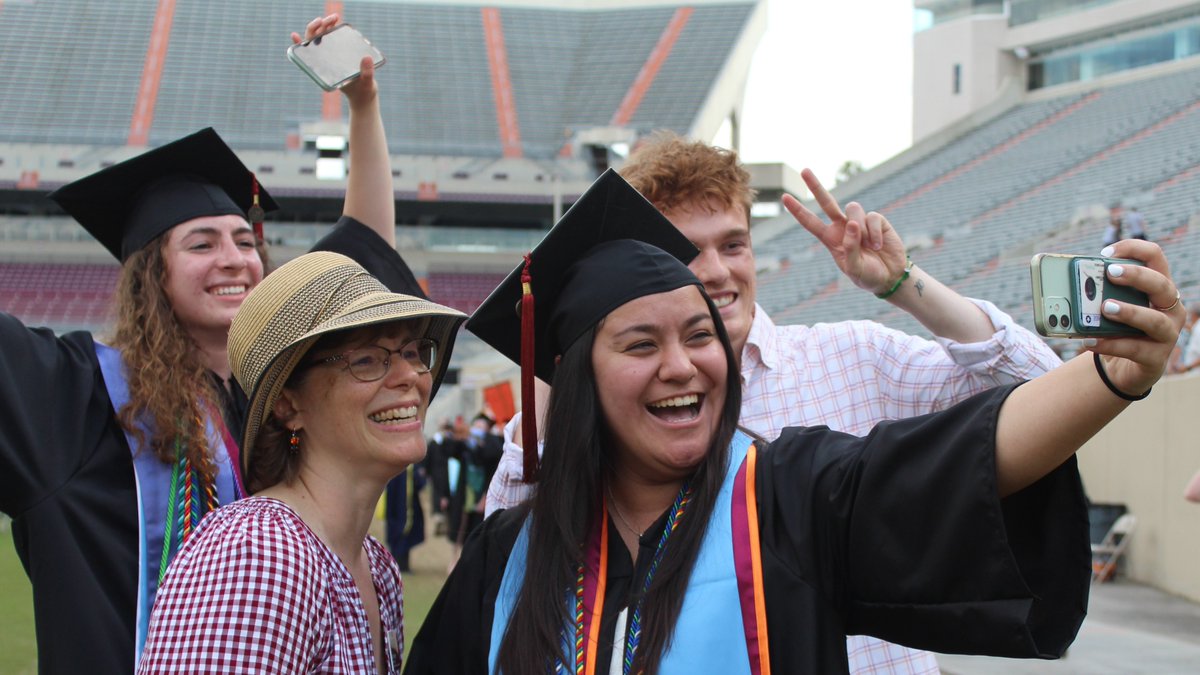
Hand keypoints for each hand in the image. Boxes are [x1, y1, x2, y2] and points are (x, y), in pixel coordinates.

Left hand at [291, 15, 377, 107]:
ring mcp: (331, 57)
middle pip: (314, 42)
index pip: (308, 55)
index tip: (295, 35)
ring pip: (323, 38)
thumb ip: (367, 73)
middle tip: (327, 20)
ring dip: (326, 26)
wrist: (364, 97)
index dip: (301, 44)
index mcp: (325, 71)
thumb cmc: (363, 93)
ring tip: (335, 18)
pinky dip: (331, 30)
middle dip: (317, 28)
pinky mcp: (340, 54)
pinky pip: (332, 40)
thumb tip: (366, 57)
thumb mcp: (366, 84)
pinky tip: (332, 23)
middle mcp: (325, 62)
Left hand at [781, 169, 907, 294]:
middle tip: (804, 170)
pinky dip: (874, 233)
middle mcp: (842, 227)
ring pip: (853, 208)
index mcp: (831, 239)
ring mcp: (859, 221)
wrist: (890, 276)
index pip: (810, 222)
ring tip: (870, 247)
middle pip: (826, 202)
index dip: (798, 210)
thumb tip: (851, 224)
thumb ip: (850, 249)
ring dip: (860, 228)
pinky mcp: (876, 220)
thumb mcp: (854, 269)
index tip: (784, 197)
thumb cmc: (867, 275)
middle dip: (815, 186)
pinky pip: (871, 217)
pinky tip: (878, 245)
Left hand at [1089, 240, 1183, 395]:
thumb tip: (1063, 283)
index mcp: (1158, 287)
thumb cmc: (1117, 329)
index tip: (1106, 253)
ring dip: (1129, 312)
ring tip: (1104, 307)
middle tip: (1110, 272)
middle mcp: (1170, 308)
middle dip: (1136, 276)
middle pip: (1161, 284)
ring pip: (1155, 320)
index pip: (1155, 257)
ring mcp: (1167, 334)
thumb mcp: (1107, 307)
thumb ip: (1095, 294)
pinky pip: (1135, 349)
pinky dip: (1111, 344)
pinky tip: (1090, 340)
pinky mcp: (1156, 358)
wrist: (1124, 368)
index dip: (1134, 249)